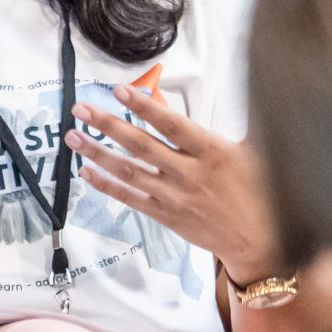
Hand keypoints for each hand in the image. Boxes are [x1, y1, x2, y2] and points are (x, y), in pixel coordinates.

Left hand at [68, 84, 277, 276]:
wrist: (257, 240)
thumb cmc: (259, 190)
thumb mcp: (253, 151)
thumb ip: (232, 125)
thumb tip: (230, 95)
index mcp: (211, 151)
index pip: (172, 124)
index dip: (145, 107)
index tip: (119, 90)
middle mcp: (188, 173)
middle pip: (141, 145)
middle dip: (107, 124)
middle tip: (80, 109)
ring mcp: (174, 196)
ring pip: (129, 171)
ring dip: (97, 153)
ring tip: (72, 136)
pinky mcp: (166, 215)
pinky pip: (130, 198)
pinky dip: (107, 185)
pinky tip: (86, 171)